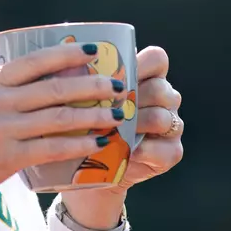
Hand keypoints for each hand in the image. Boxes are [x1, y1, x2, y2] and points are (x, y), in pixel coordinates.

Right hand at [0, 42, 129, 230]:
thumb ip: (2, 90)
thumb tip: (43, 77)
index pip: (33, 61)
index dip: (66, 53)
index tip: (92, 51)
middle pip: (54, 88)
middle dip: (91, 85)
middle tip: (117, 85)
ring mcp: (1, 130)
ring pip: (58, 118)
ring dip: (92, 115)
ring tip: (115, 114)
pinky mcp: (7, 158)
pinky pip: (51, 148)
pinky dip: (78, 145)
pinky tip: (97, 143)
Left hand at [61, 46, 183, 228]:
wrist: (86, 171)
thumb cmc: (81, 126)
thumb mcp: (80, 100)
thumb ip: (81, 80)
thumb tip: (59, 62)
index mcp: (146, 77)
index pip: (157, 59)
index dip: (142, 63)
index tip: (116, 76)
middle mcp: (164, 98)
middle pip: (160, 88)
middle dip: (134, 98)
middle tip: (108, 108)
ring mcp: (171, 125)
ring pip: (163, 117)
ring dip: (138, 125)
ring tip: (113, 131)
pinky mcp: (171, 152)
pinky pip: (167, 149)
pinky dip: (145, 151)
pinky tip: (127, 153)